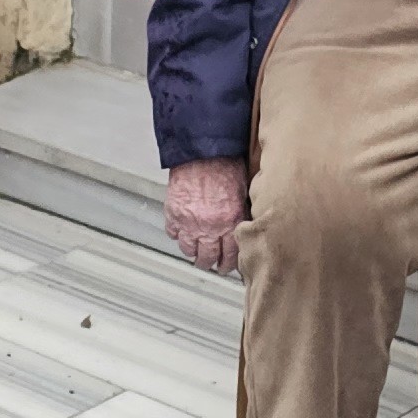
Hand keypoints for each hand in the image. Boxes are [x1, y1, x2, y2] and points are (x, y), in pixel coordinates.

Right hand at [166, 157, 249, 274]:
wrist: (202, 150)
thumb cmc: (225, 164)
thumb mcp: (243, 192)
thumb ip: (241, 215)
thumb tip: (245, 229)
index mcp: (230, 221)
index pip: (230, 256)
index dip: (228, 265)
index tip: (227, 267)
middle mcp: (209, 226)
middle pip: (207, 258)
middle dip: (209, 263)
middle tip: (209, 263)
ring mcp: (189, 222)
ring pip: (188, 250)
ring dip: (192, 251)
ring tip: (195, 249)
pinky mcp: (173, 213)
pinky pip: (172, 233)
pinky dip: (176, 234)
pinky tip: (181, 231)